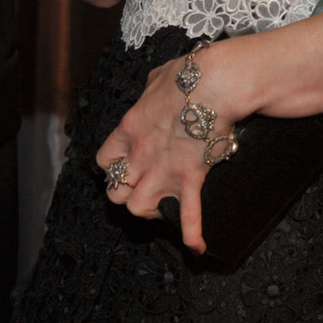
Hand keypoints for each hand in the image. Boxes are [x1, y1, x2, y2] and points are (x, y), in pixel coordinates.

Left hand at [96, 48, 249, 255]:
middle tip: (143, 188)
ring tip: (162, 208)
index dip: (114, 167)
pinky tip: (196, 247)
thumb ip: (152, 88)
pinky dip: (192, 233)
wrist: (216, 83)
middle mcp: (140, 155)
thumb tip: (155, 87)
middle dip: (127, 193)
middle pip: (116, 191)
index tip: (127, 165)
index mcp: (130, 128)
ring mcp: (163, 170)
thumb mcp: (160, 76)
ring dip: (150, 211)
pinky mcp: (190, 178)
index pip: (105, 160)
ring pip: (138, 208)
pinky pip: (188, 214)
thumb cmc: (190, 75)